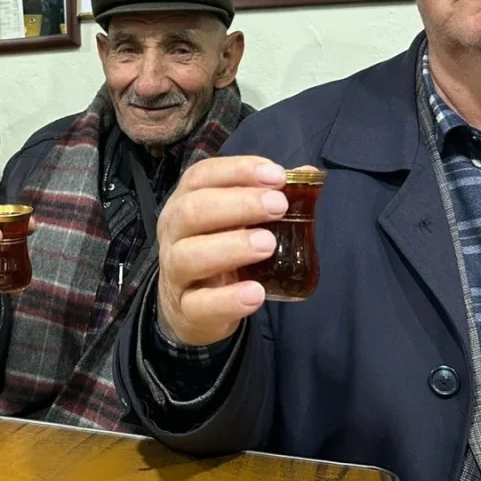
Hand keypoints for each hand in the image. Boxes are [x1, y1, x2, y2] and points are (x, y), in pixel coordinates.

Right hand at [156, 156, 292, 347]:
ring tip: (268, 245)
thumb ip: (266, 197)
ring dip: (232, 247)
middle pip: (192, 210)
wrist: (190, 308)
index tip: (276, 175)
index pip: (201, 176)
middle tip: (278, 206)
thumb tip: (307, 174)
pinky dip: (229, 300)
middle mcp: (173, 233)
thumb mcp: (237, 222)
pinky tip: (256, 293)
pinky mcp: (186, 309)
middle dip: (239, 204)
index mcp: (184, 201)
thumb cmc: (218, 251)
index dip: (238, 171)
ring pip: (189, 255)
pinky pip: (201, 304)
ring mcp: (174, 272)